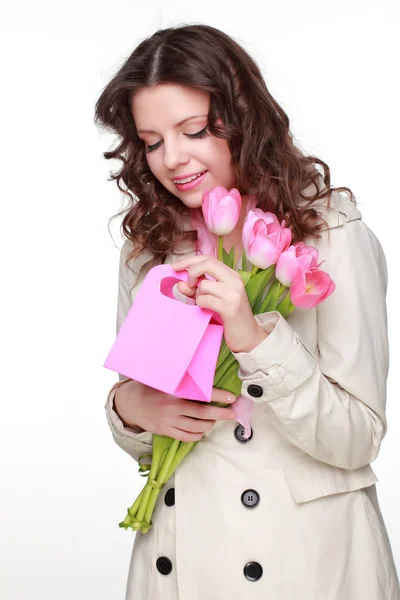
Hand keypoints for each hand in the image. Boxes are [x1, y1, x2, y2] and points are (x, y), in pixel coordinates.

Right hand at [115, 380, 236, 442]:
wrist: (131, 404)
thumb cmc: (151, 388)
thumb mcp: (164, 380)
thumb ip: (181, 379)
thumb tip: (204, 373)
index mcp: (174, 391)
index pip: (201, 394)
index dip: (218, 396)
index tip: (231, 397)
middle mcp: (173, 407)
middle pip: (203, 413)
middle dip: (221, 414)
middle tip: (232, 414)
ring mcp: (169, 421)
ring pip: (197, 427)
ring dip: (210, 424)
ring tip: (215, 420)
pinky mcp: (166, 431)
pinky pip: (186, 437)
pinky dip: (197, 435)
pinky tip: (202, 431)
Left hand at [172, 255, 267, 352]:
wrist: (248, 336)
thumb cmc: (230, 316)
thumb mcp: (213, 298)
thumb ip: (196, 289)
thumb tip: (180, 284)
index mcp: (232, 275)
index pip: (208, 258)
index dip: (189, 260)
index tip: (175, 266)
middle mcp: (234, 280)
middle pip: (207, 263)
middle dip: (191, 272)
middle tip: (189, 285)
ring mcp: (234, 293)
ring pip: (204, 285)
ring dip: (197, 295)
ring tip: (203, 303)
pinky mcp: (230, 307)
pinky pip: (205, 299)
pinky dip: (200, 304)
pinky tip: (206, 309)